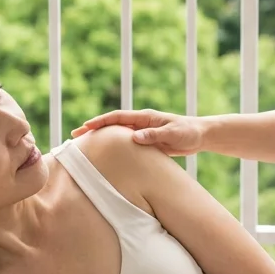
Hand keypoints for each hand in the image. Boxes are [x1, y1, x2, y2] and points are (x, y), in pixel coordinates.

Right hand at [70, 110, 205, 155]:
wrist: (199, 136)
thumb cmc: (188, 133)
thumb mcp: (172, 134)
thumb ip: (154, 135)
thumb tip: (134, 137)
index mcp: (145, 117)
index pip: (117, 117)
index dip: (100, 121)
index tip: (85, 126)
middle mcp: (141, 123)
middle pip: (112, 125)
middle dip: (93, 129)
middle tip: (75, 136)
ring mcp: (143, 132)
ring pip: (117, 135)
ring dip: (101, 139)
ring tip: (85, 147)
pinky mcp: (147, 142)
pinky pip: (126, 144)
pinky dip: (114, 147)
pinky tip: (106, 156)